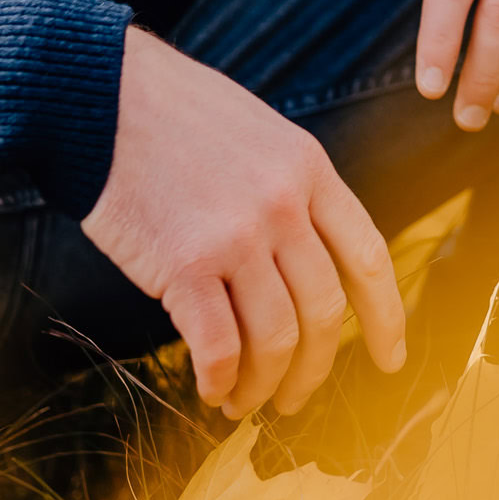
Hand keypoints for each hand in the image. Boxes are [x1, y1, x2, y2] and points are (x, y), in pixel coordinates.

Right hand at [81, 29, 403, 416]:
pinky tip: (210, 390)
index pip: (369, 256)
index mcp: (312, 169)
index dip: (387, 316)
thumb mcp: (264, 136)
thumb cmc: (179, 118)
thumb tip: (307, 271)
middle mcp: (286, 204)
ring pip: (277, 338)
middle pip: (325, 310)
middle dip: (315, 369)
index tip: (391, 358)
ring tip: (244, 402)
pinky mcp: (183, 264)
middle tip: (294, 398)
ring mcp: (238, 235)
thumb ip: (294, 193)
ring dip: (263, 385)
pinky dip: (220, 381)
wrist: (107, 97)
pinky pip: (219, 347)